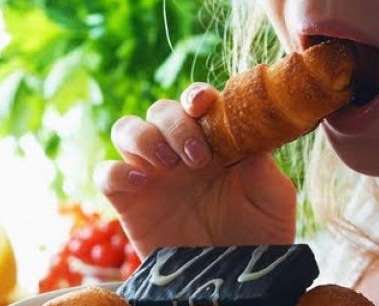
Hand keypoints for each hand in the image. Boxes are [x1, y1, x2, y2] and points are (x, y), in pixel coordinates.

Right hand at [94, 82, 298, 257]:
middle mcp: (179, 150)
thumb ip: (263, 166)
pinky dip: (115, 170)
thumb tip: (250, 136)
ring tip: (169, 165)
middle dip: (176, 124)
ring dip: (144, 137)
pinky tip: (141, 182)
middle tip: (199, 158)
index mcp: (215, 140)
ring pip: (126, 129)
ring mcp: (151, 174)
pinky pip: (105, 172)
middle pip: (160, 110)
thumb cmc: (259, 235)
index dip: (197, 95)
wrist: (235, 281)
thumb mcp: (273, 200)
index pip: (198, 102)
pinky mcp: (129, 202)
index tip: (203, 104)